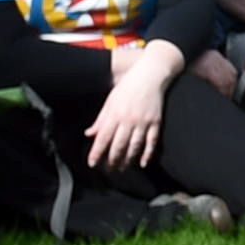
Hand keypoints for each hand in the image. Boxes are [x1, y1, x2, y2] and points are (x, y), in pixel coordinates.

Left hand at [86, 43, 176, 168]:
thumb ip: (100, 119)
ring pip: (134, 146)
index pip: (103, 138)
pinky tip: (143, 163)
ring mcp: (143, 122)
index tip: (92, 163)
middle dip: (112, 160)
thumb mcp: (110, 101)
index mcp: (115, 114)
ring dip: (128, 160)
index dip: (96, 152)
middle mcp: (129, 119)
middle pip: (118, 145)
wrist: (150, 75)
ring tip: (122, 168)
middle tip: (108, 170)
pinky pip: (152, 142)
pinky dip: (147, 154)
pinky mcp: (156, 122)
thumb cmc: (127, 86)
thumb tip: (89, 134)